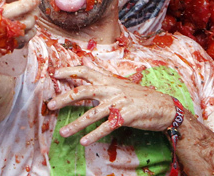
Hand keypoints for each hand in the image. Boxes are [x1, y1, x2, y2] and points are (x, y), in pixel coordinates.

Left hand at [47, 66, 178, 144]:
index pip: (86, 71)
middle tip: (50, 105)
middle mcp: (112, 89)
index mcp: (109, 80)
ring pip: (93, 113)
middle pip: (84, 91)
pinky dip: (95, 135)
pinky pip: (107, 126)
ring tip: (63, 133)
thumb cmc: (139, 97)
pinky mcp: (126, 116)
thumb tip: (87, 73)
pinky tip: (84, 141)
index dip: (69, 71)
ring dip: (76, 124)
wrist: (163, 106)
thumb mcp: (120, 85)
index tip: (55, 74)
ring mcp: (119, 102)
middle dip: (65, 98)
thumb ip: (103, 81)